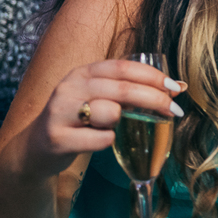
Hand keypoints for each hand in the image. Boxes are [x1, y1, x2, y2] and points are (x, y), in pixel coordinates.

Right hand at [23, 60, 183, 175]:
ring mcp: (60, 112)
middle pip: (123, 89)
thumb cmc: (78, 121)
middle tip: (174, 111)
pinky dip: (107, 141)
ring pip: (110, 113)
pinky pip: (100, 139)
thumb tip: (180, 86)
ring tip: (111, 126)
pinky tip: (99, 140)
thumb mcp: (102, 99)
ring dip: (121, 122)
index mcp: (83, 73)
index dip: (153, 76)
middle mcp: (69, 87)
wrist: (36, 150)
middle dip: (154, 99)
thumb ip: (135, 90)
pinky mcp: (57, 138)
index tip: (175, 89)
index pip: (123, 67)